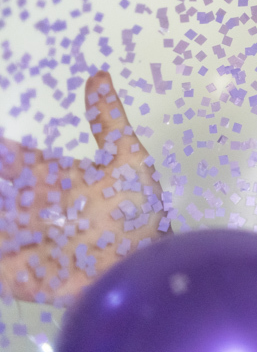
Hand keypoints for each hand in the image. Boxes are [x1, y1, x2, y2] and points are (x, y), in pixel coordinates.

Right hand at [0, 72, 168, 304]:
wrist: (148, 265)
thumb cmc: (140, 213)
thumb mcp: (127, 159)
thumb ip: (108, 120)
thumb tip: (98, 75)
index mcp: (55, 181)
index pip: (15, 160)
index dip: (4, 151)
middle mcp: (34, 209)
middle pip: (3, 193)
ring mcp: (24, 242)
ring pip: (0, 226)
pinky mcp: (18, 276)